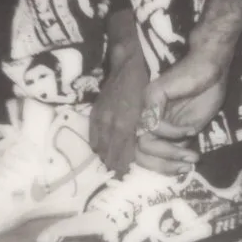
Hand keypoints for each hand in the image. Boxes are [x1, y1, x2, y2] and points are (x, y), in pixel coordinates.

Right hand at [89, 41, 149, 176]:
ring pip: (100, 146)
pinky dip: (98, 145)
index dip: (122, 166)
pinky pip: (93, 135)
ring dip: (104, 156)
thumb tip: (141, 148)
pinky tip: (100, 149)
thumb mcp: (147, 111)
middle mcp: (111, 124)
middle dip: (112, 165)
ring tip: (108, 165)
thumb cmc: (143, 87)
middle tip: (116, 175)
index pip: (122, 154)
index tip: (123, 176)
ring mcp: (101, 119)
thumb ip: (142, 131)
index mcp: (126, 125)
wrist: (127, 65)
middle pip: (109, 154)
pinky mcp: (95, 113)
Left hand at [135, 51, 227, 175]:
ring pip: (144, 142)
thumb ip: (178, 144)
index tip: (184, 170)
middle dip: (163, 165)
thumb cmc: (205, 93)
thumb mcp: (192, 128)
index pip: (143, 154)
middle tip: (186, 166)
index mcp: (154, 125)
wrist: (212, 67)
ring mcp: (146, 105)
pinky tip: (189, 129)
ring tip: (190, 154)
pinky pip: (155, 125)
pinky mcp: (152, 95)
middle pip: (139, 152)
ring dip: (170, 152)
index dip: (161, 167)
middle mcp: (145, 116)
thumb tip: (175, 168)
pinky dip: (174, 133)